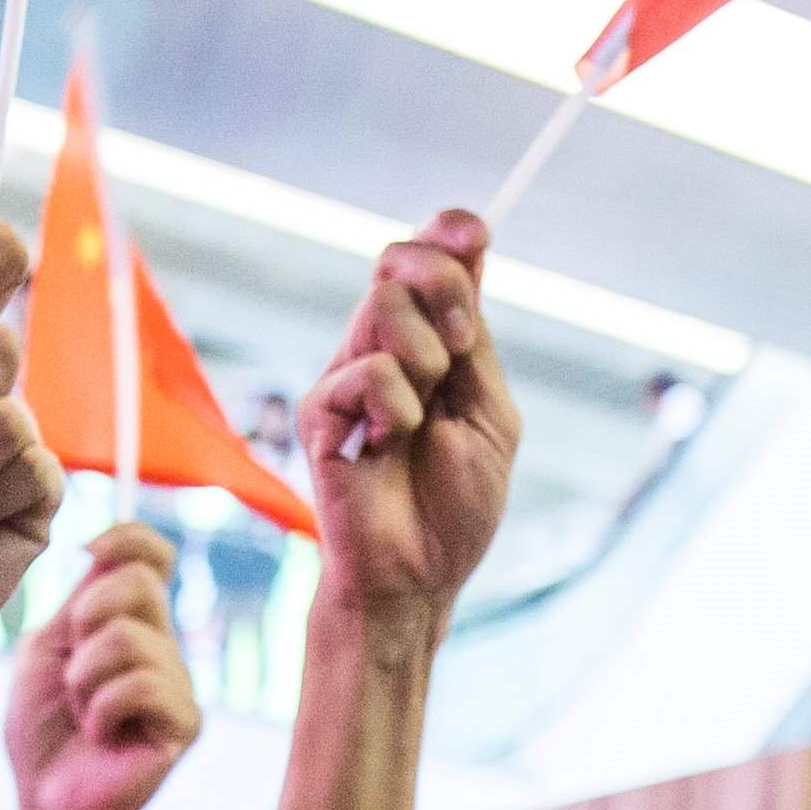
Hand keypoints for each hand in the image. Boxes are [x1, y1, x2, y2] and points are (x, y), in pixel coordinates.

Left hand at [8, 520, 199, 809]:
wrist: (45, 799)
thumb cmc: (41, 728)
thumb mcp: (47, 646)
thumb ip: (79, 597)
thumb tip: (103, 548)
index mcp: (132, 622)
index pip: (152, 554)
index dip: (126, 537)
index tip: (84, 550)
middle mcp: (164, 647)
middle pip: (138, 583)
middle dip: (84, 620)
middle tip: (72, 672)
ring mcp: (180, 684)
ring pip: (131, 637)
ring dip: (84, 678)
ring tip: (82, 712)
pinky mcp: (186, 723)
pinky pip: (142, 685)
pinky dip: (101, 709)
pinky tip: (100, 736)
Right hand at [303, 213, 517, 628]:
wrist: (418, 578)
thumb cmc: (455, 506)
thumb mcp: (491, 413)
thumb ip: (476, 339)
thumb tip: (471, 252)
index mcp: (428, 344)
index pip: (428, 259)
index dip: (448, 231)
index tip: (476, 235)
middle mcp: (381, 349)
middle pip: (400, 263)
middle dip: (445, 291)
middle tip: (459, 353)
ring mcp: (345, 376)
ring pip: (383, 305)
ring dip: (425, 359)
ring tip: (420, 421)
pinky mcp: (319, 411)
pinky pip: (368, 371)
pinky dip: (397, 408)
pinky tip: (390, 445)